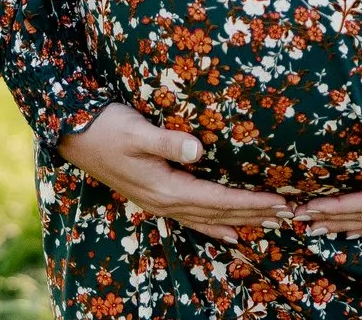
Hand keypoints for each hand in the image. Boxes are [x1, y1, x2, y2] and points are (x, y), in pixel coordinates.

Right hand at [57, 103, 292, 243]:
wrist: (73, 134)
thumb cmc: (107, 127)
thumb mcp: (137, 130)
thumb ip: (168, 141)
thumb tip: (199, 149)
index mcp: (165, 187)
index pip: (218, 198)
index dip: (250, 202)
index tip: (281, 202)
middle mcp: (165, 202)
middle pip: (218, 213)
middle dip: (253, 214)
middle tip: (288, 216)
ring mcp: (158, 202)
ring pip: (207, 218)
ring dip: (239, 221)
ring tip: (269, 225)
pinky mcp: (154, 196)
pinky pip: (191, 219)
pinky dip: (214, 227)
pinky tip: (229, 234)